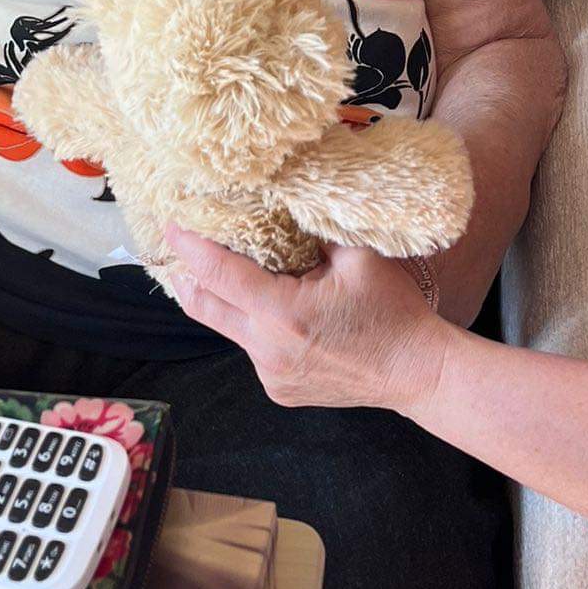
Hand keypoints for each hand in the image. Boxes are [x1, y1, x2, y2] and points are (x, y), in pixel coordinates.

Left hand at [164, 227, 447, 412]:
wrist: (416, 372)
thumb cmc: (392, 312)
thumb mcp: (358, 256)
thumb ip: (316, 227)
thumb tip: (286, 199)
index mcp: (282, 312)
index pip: (218, 273)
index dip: (189, 246)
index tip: (171, 224)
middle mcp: (266, 349)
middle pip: (204, 306)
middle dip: (186, 274)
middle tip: (177, 246)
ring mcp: (270, 375)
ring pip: (228, 328)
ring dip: (224, 299)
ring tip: (228, 270)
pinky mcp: (278, 389)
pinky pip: (252, 349)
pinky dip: (253, 325)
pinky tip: (276, 310)